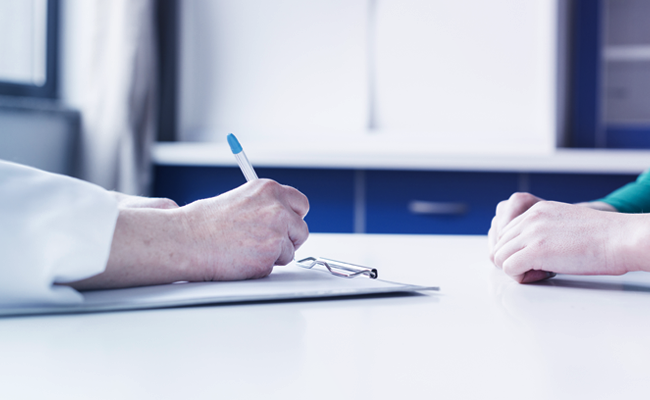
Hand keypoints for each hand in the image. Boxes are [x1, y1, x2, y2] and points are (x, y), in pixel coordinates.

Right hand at [71, 179, 308, 288]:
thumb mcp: (240, 200)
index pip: (301, 203)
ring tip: (246, 250)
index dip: (294, 217)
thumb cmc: (204, 223)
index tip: (287, 224)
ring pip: (290, 250)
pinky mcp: (270, 255)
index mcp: (269, 189)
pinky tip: (242, 260)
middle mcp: (277, 208)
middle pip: (301, 229)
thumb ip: (264, 206)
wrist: (187, 240)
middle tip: (265, 243)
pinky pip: (276, 267)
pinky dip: (262, 267)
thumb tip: (281, 217)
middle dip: (288, 239)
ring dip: (274, 254)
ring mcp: (276, 232)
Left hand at [491, 201, 634, 282]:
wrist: (621, 238)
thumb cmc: (604, 238)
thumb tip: (534, 250)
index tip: (538, 257)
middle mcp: (529, 218)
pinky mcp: (535, 250)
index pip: (506, 233)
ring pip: (499, 257)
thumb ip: (545, 231)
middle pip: (499, 245)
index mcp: (536, 211)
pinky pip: (508, 269)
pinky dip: (522, 277)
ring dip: (517, 268)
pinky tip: (543, 274)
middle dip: (515, 260)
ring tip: (542, 270)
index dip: (518, 250)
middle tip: (539, 267)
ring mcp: (530, 233)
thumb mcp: (565, 224)